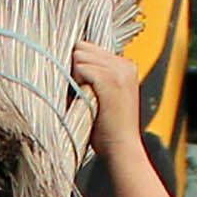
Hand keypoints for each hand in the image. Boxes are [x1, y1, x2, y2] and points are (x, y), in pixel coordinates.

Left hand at [70, 41, 147, 158]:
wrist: (121, 149)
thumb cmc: (108, 130)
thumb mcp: (105, 97)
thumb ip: (95, 78)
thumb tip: (70, 65)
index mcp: (126, 66)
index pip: (90, 48)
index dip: (79, 65)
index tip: (79, 87)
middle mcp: (124, 64)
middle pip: (82, 47)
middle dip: (74, 66)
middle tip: (78, 92)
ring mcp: (118, 70)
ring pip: (79, 55)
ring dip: (73, 75)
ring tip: (82, 97)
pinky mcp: (109, 78)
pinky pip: (80, 67)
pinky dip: (75, 83)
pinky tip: (83, 99)